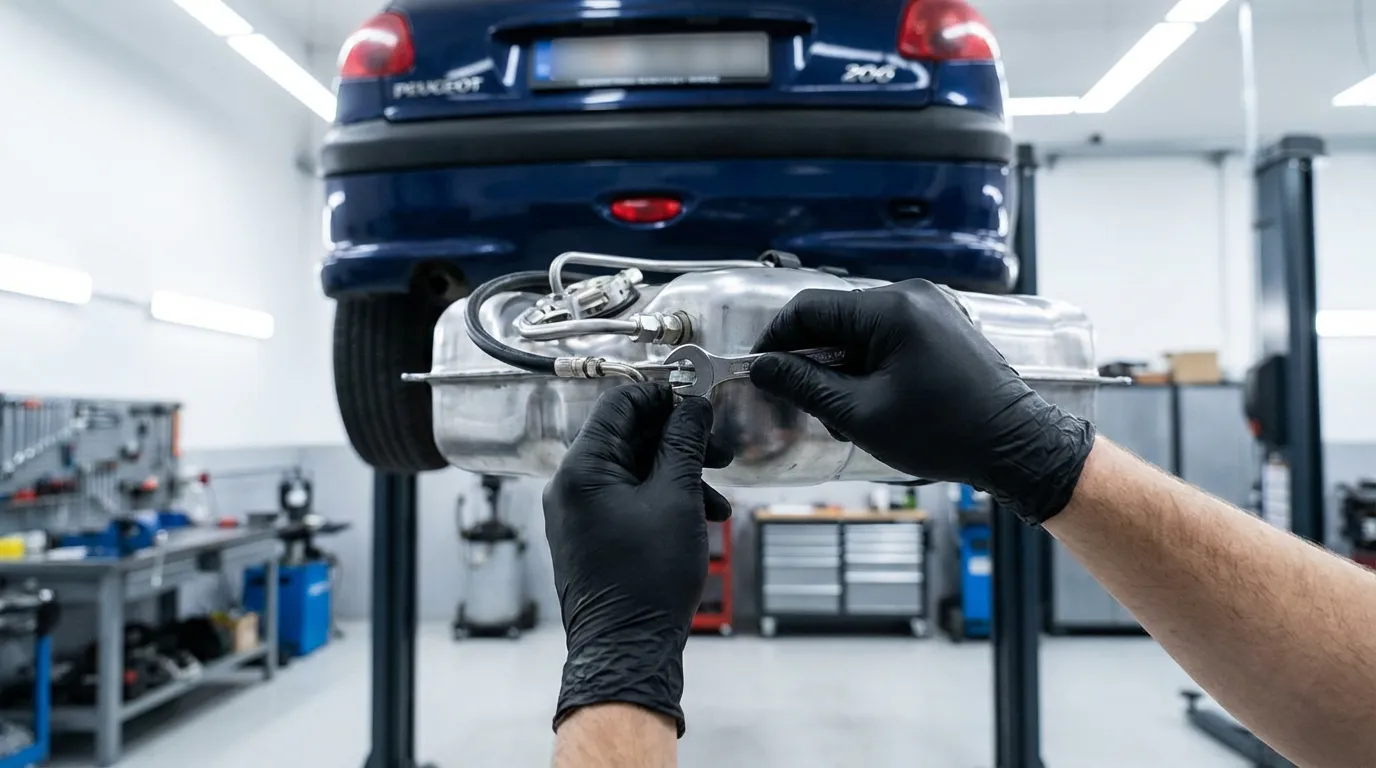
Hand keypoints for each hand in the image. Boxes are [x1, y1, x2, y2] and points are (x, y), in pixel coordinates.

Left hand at [543, 383, 731, 736]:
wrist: (627, 649)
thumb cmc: (646, 579)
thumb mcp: (676, 498)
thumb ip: (683, 443)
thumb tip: (692, 406)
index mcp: (581, 469)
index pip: (620, 404)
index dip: (664, 398)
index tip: (700, 405)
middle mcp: (570, 486)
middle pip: (627, 437)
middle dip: (679, 441)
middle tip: (720, 451)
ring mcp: (578, 512)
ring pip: (633, 471)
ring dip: (678, 474)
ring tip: (718, 499)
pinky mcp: (591, 535)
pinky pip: (627, 499)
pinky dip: (663, 500)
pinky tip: (700, 518)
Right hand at [748, 279, 1094, 524]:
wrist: (1017, 446)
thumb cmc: (947, 433)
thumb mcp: (861, 414)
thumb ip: (805, 386)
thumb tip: (764, 369)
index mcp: (892, 309)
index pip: (809, 309)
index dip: (776, 341)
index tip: (760, 370)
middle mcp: (912, 296)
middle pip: (835, 318)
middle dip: (813, 361)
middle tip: (802, 403)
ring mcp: (932, 308)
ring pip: (860, 330)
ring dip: (842, 368)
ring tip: (846, 414)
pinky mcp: (942, 326)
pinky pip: (888, 336)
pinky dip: (870, 365)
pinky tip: (872, 403)